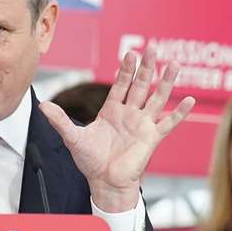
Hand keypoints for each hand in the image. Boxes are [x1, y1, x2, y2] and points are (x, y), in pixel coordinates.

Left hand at [39, 47, 194, 212]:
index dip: (125, 70)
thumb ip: (60, 120)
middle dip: (146, 67)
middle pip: (140, 86)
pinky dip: (179, 112)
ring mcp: (142, 124)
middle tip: (152, 48)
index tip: (130, 54)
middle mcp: (129, 114)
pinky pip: (168, 123)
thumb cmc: (90, 161)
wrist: (104, 182)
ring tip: (173, 65)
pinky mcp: (152, 138)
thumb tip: (42, 105)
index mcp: (112, 111)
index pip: (121, 85)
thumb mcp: (73, 138)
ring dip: (165, 82)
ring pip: (157, 98)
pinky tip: (188, 100)